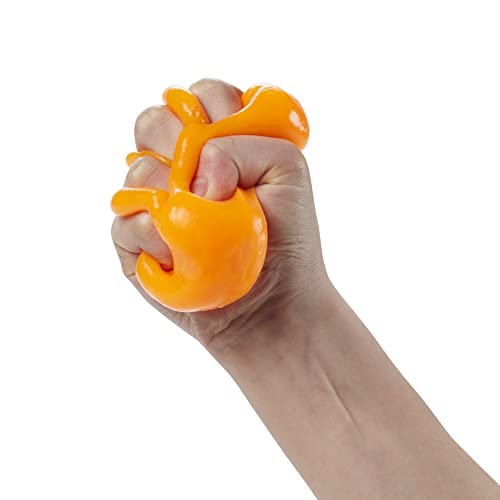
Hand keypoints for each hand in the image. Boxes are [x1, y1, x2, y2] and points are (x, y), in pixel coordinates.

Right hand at [111, 78, 331, 356]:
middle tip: (207, 179)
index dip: (206, 106)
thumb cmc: (287, 237)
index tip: (223, 132)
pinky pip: (126, 220)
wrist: (272, 305)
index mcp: (219, 142)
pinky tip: (182, 257)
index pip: (198, 96)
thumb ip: (247, 143)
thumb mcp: (288, 172)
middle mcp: (183, 167)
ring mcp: (157, 200)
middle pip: (152, 121)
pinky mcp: (138, 239)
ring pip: (135, 168)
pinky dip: (154, 236)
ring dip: (166, 191)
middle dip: (172, 139)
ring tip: (201, 224)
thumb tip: (193, 170)